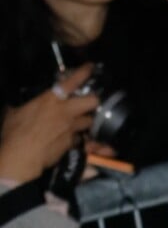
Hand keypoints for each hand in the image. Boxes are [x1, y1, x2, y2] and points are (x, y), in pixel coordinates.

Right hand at [0, 65, 98, 182]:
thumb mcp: (15, 113)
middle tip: (87, 101)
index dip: (84, 72)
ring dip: (85, 120)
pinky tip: (69, 139)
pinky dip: (75, 138)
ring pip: (89, 120)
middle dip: (92, 100)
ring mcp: (71, 127)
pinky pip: (78, 138)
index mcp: (52, 100)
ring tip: (79, 121)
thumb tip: (21, 104)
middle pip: (93, 101)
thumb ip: (26, 106)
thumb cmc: (15, 133)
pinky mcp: (71, 143)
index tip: (90, 67)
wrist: (20, 159)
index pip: (73, 81)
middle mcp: (66, 111)